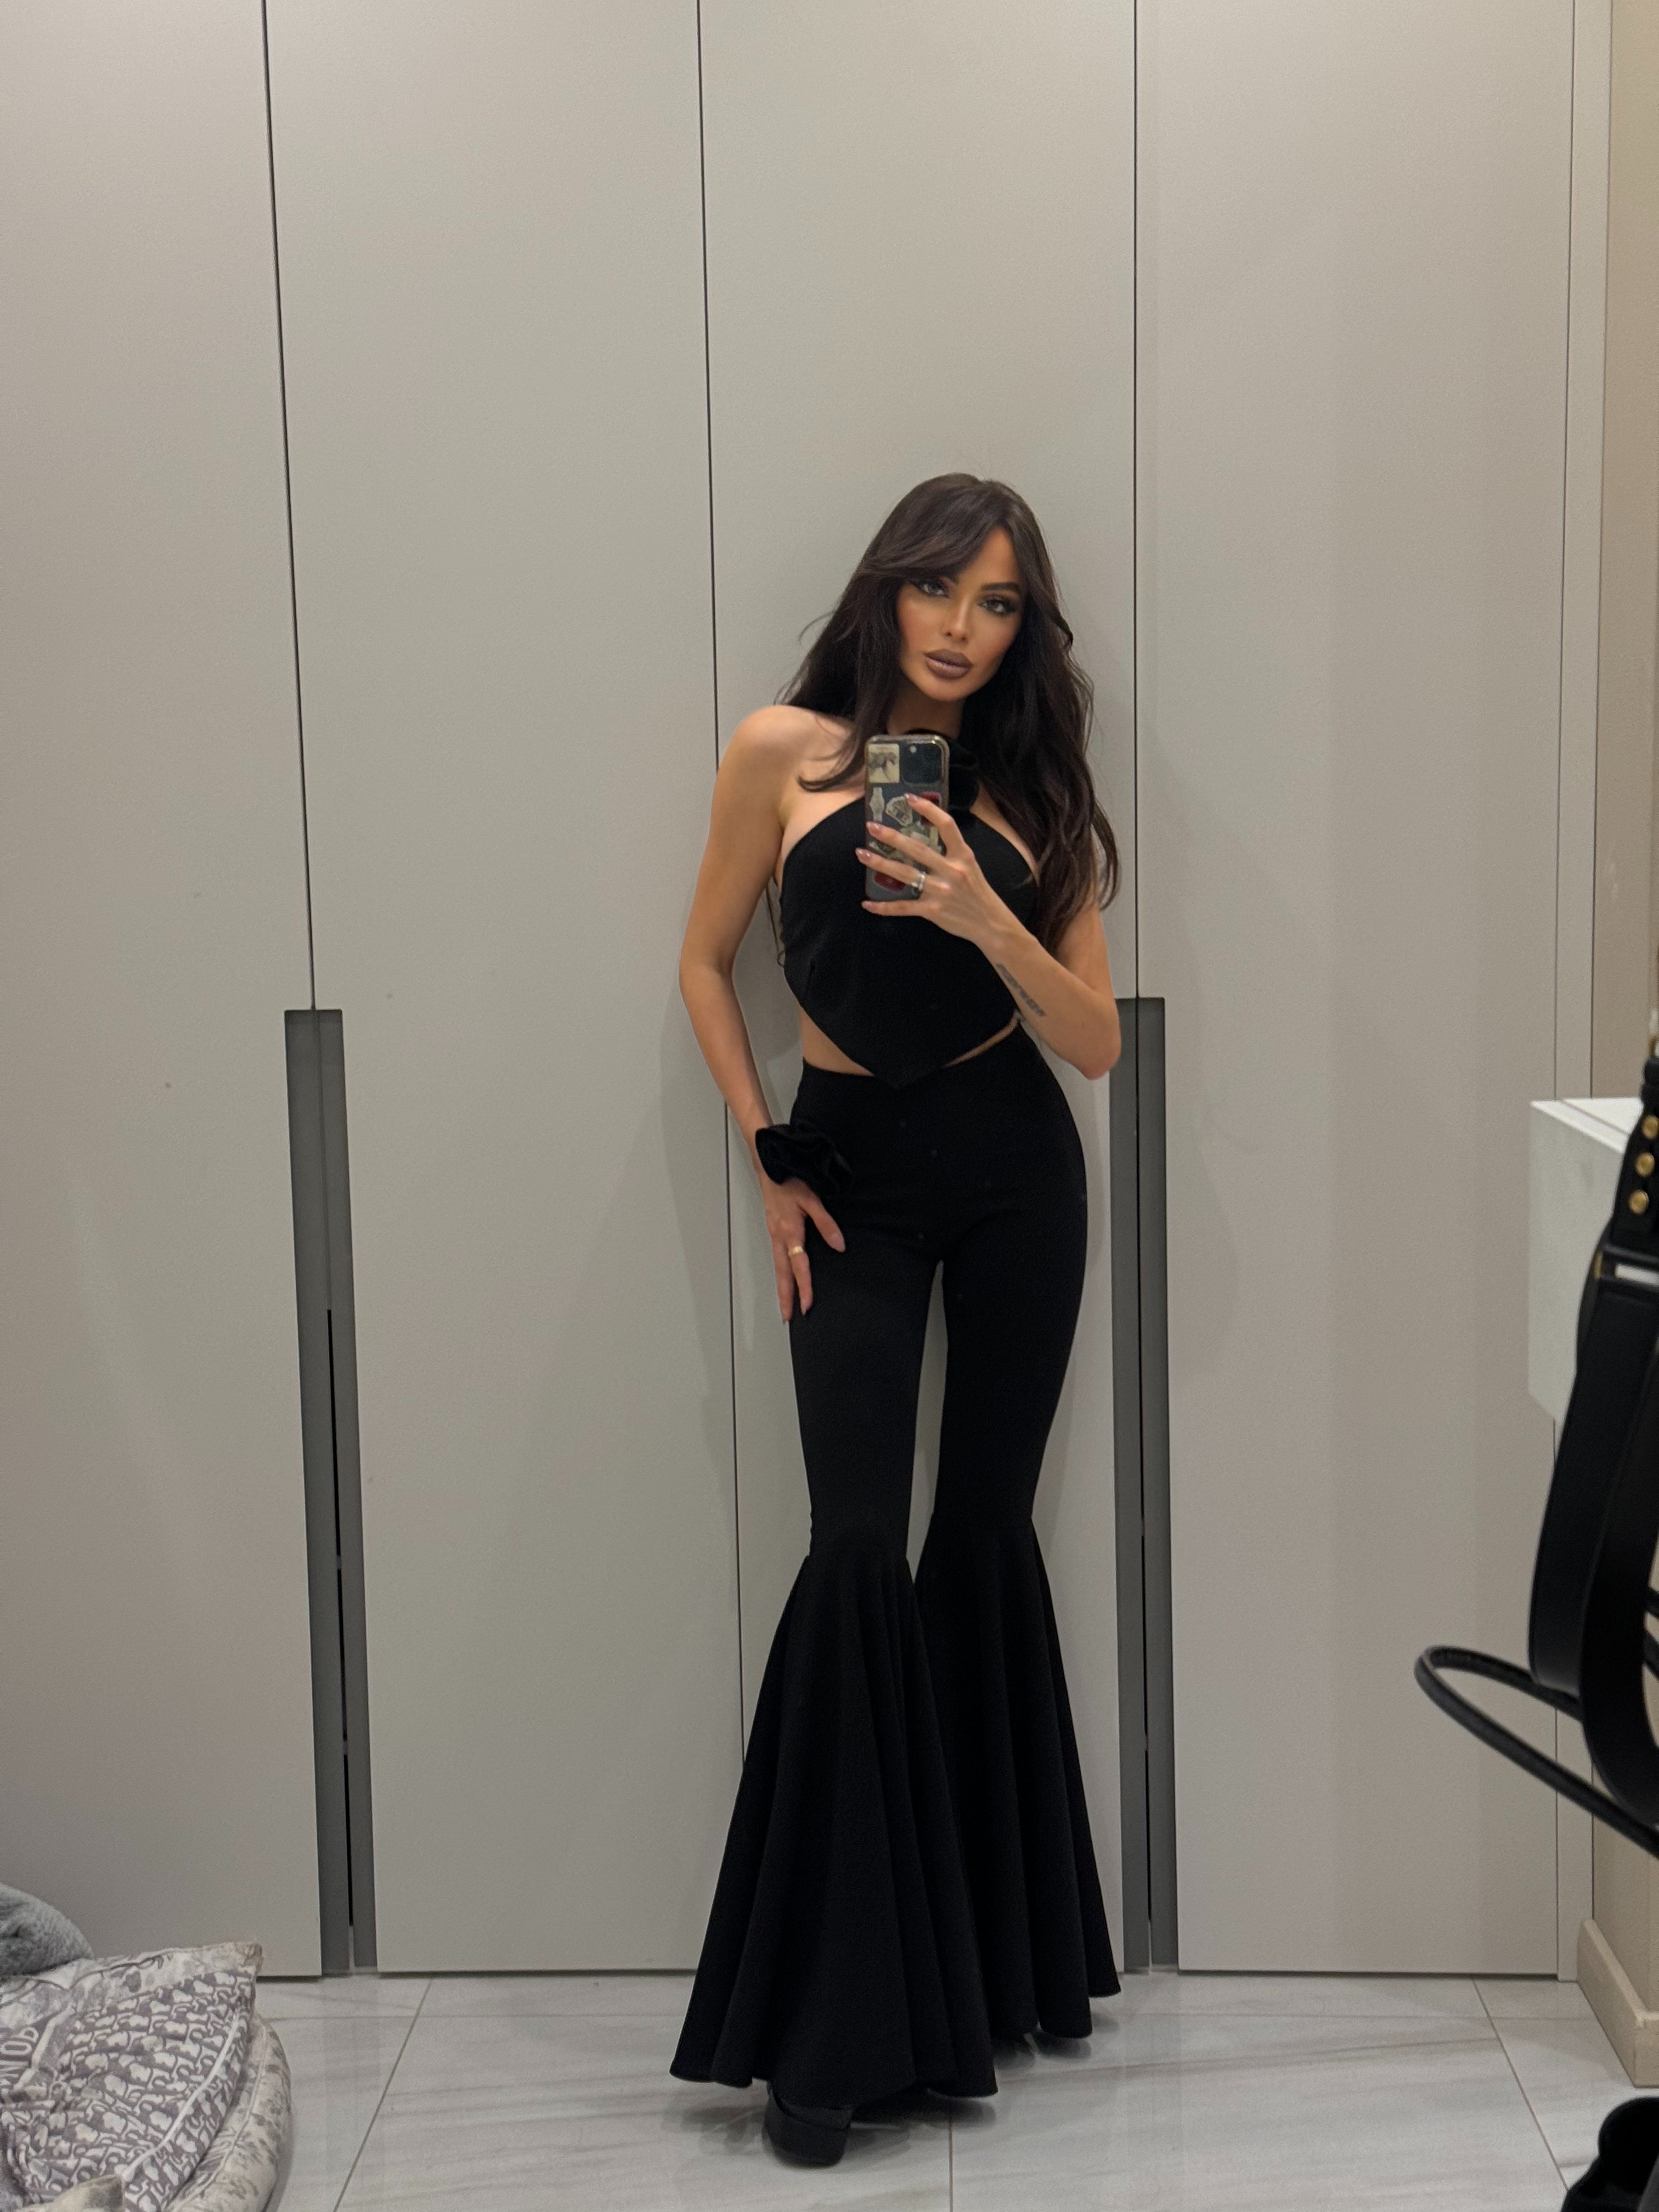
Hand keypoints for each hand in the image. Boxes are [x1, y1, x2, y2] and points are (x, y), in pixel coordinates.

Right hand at [759, 1169, 843, 1319]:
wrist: (769, 1164)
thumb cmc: (790, 1180)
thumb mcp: (812, 1199)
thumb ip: (826, 1223)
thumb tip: (839, 1245)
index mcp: (790, 1231)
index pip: (799, 1266)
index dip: (804, 1287)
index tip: (808, 1305)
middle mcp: (779, 1236)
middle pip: (782, 1274)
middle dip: (785, 1296)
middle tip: (787, 1317)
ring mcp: (773, 1234)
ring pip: (777, 1267)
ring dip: (781, 1288)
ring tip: (784, 1306)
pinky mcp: (772, 1230)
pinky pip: (776, 1257)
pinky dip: (779, 1272)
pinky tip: (783, 1279)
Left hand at [856, 795, 1003, 943]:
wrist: (990, 924)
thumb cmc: (977, 893)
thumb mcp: (971, 867)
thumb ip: (951, 853)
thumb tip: (923, 837)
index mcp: (963, 856)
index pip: (946, 826)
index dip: (928, 809)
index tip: (909, 798)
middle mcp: (952, 871)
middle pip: (918, 849)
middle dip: (892, 837)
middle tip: (871, 826)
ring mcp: (941, 891)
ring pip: (906, 874)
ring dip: (881, 864)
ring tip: (862, 854)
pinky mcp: (932, 910)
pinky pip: (903, 907)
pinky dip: (883, 907)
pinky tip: (867, 903)